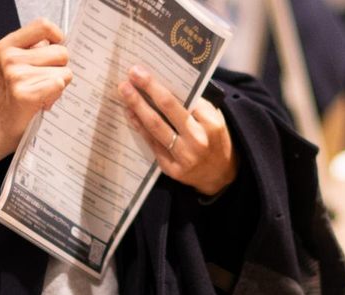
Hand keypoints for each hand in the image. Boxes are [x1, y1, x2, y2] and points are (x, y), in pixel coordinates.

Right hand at [0, 19, 74, 165]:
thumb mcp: (16, 65)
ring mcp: (16, 75)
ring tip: (42, 94)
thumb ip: (35, 51)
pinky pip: (59, 86)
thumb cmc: (12, 95)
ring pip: (64, 73)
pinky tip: (42, 102)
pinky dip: (56, 96)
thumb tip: (62, 45)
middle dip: (61, 69)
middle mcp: (10, 57)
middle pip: (62, 52)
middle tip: (46, 82)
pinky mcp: (25, 94)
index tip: (55, 51)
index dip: (58, 38)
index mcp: (8, 45)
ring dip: (59, 86)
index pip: (43, 26)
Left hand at [120, 66, 237, 196]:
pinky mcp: (172, 169)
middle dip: (147, 88)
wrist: (220, 175)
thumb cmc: (214, 139)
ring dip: (137, 106)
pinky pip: (152, 144)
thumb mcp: (214, 119)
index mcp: (211, 124)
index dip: (159, 85)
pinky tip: (130, 113)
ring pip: (155, 127)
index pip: (183, 99)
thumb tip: (166, 84)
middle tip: (131, 73)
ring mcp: (184, 157)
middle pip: (167, 108)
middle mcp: (198, 140)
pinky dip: (139, 127)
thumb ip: (196, 105)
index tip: (142, 71)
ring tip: (124, 91)